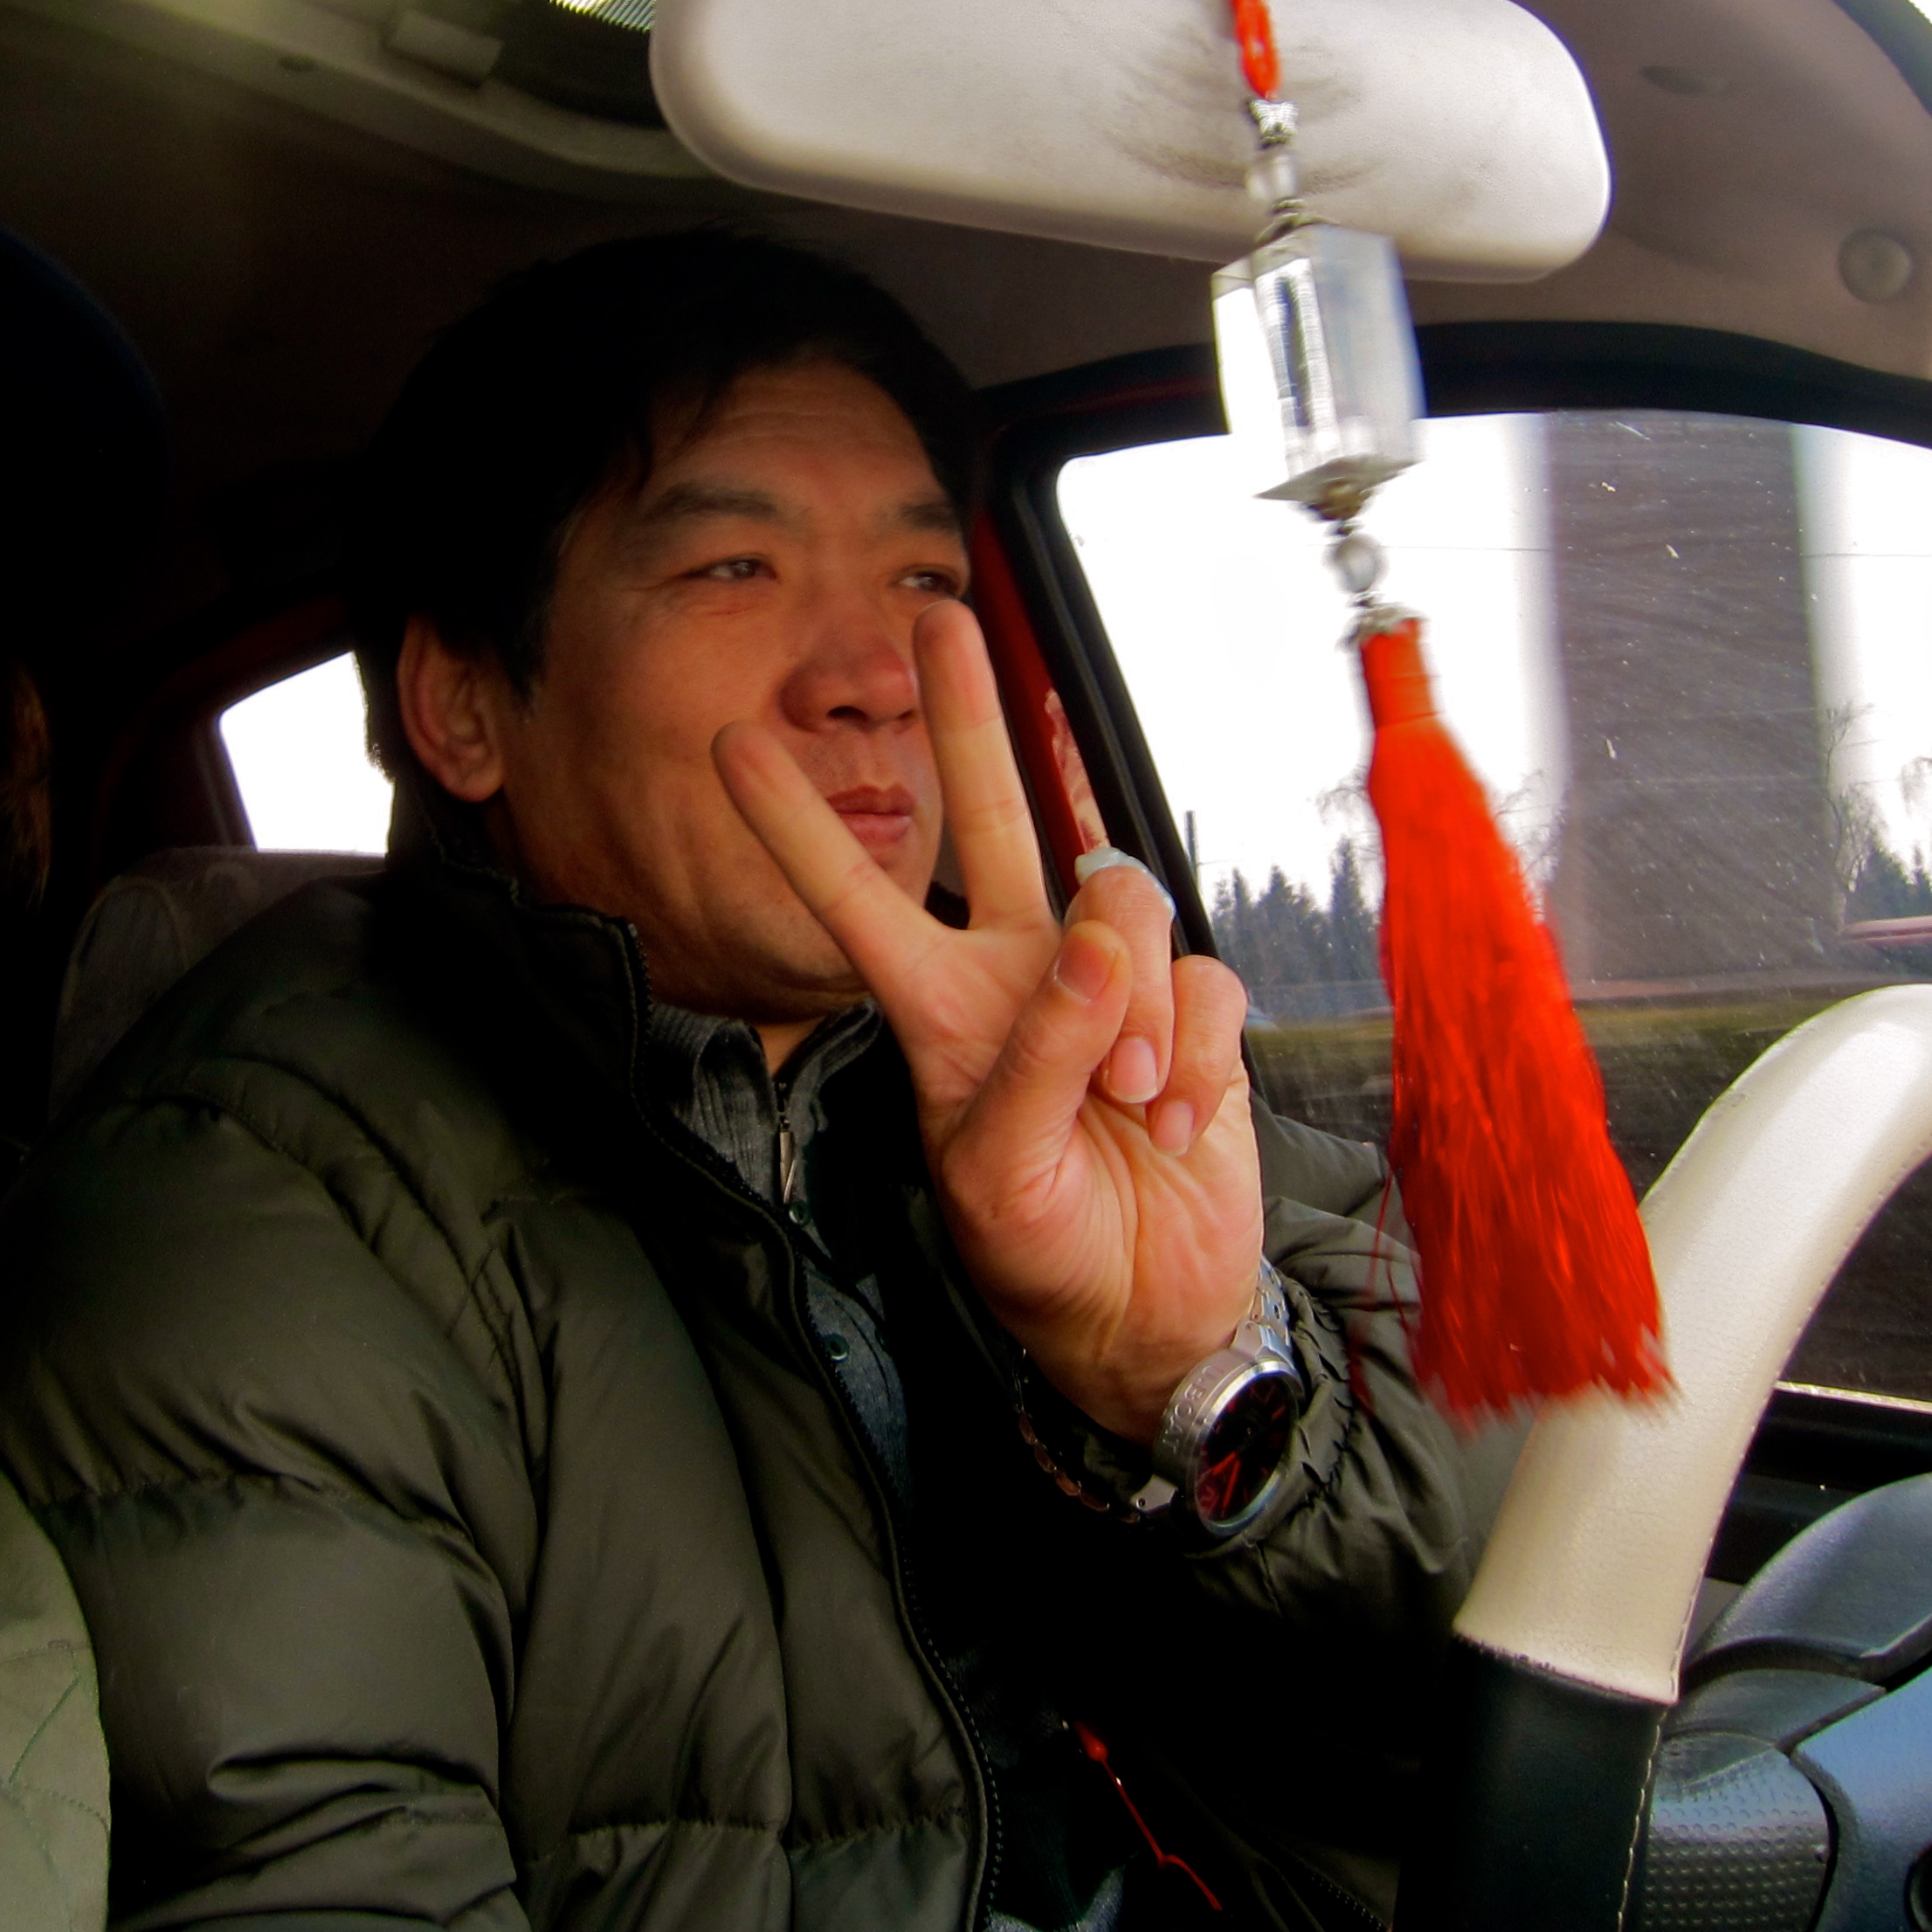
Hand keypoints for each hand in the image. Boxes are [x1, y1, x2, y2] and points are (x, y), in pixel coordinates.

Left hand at [714, 600, 1266, 1441]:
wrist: (1152, 1311)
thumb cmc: (1044, 1251)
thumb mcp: (999, 1176)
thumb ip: (1037, 1056)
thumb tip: (1092, 946)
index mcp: (938, 1009)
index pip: (855, 900)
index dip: (796, 826)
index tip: (731, 743)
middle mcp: (1016, 972)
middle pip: (989, 818)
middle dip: (966, 717)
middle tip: (938, 619)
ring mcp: (1109, 984)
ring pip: (1120, 900)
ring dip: (1128, 1002)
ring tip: (1124, 1101)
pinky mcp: (1190, 1010)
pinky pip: (1200, 980)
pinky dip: (1191, 1051)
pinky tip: (1173, 1115)